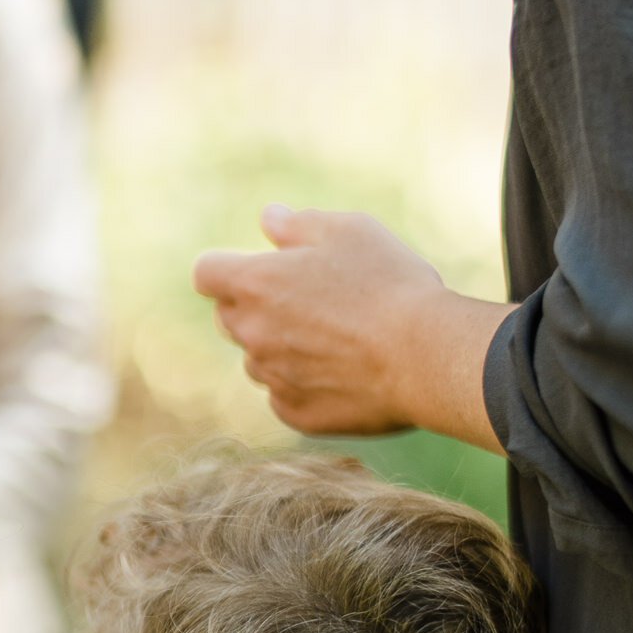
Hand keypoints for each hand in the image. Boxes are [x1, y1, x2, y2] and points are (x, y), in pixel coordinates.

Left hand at [194, 206, 454, 437]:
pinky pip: (285, 395)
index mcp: (255, 283)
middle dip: (253, 307)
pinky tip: (344, 372)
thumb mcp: (349, 230)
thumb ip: (298, 224)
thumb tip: (269, 219)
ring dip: (280, 348)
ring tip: (336, 338)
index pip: (206, 272)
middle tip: (307, 299)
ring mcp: (272, 377)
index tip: (257, 267)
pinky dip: (304, 384)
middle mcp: (252, 333)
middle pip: (227, 318)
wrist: (426, 356)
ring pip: (257, 359)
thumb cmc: (389, 283)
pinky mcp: (296, 413)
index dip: (226, 267)